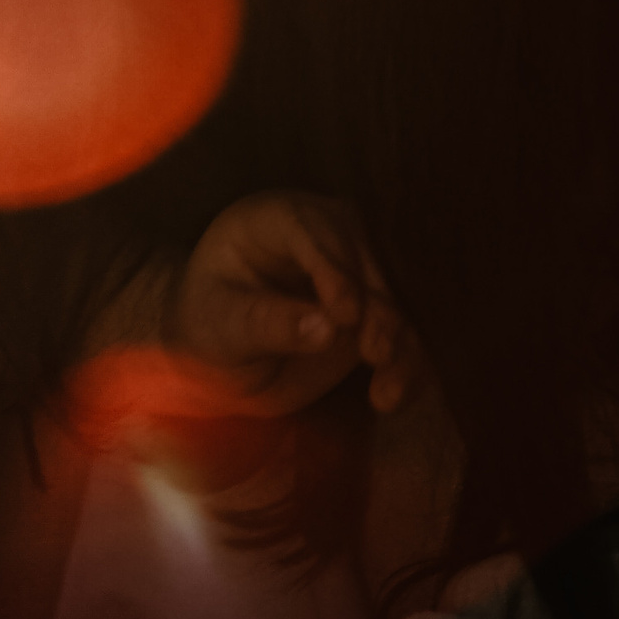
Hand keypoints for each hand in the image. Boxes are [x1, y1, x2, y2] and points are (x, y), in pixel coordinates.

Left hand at [168, 189, 417, 416]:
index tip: (345, 313)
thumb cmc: (209, 326)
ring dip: (402, 339)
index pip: (308, 227)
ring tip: (387, 390)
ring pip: (397, 291)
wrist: (222, 359)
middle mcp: (322, 234)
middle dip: (379, 304)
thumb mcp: (221, 326)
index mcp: (272, 219)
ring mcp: (356, 270)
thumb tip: (327, 328)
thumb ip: (268, 323)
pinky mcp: (377, 310)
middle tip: (377, 353)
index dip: (332, 266)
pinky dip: (410, 362)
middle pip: (367, 253)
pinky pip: (407, 329)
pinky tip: (392, 398)